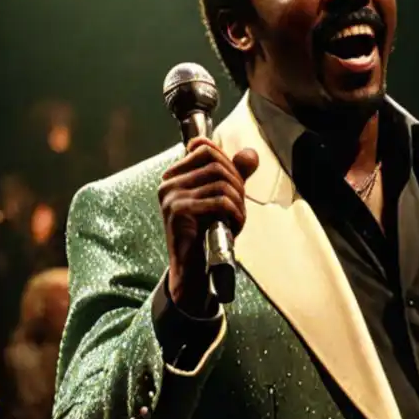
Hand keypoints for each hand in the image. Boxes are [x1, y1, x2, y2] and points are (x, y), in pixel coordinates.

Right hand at [158, 137, 258, 313]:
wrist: (193, 269)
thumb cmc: (206, 233)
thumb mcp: (222, 198)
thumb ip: (233, 174)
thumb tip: (250, 154)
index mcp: (174, 176)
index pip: (205, 149)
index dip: (228, 162)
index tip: (235, 183)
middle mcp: (168, 183)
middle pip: (215, 165)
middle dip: (236, 184)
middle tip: (240, 205)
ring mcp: (171, 196)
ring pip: (219, 183)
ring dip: (237, 201)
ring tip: (237, 217)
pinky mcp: (179, 211)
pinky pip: (218, 201)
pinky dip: (234, 213)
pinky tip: (234, 225)